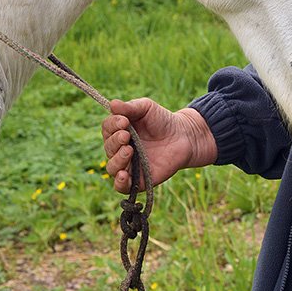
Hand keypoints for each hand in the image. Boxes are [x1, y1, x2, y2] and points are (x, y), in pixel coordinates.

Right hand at [102, 98, 216, 191]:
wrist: (184, 136)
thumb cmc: (163, 120)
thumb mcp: (147, 108)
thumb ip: (130, 107)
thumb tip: (112, 104)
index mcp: (119, 131)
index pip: (107, 129)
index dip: (112, 125)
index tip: (123, 121)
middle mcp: (120, 149)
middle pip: (108, 147)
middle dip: (115, 141)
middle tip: (127, 135)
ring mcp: (128, 165)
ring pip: (112, 167)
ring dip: (117, 159)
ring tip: (129, 150)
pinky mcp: (138, 180)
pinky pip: (122, 187)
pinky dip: (120, 182)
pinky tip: (124, 174)